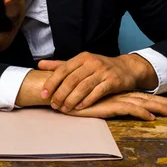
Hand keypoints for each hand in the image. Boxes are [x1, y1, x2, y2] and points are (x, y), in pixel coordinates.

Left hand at [38, 52, 157, 111]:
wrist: (126, 68)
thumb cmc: (100, 67)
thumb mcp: (81, 63)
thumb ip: (60, 65)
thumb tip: (39, 64)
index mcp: (82, 57)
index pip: (62, 69)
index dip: (51, 82)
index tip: (44, 94)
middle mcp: (92, 62)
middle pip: (72, 79)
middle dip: (60, 94)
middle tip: (54, 105)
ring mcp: (103, 71)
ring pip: (83, 87)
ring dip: (72, 99)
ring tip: (64, 109)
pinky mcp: (112, 81)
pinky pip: (97, 92)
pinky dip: (87, 100)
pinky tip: (79, 107)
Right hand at [63, 92, 166, 119]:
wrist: (60, 92)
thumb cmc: (73, 96)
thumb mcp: (90, 99)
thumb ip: (99, 98)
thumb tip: (106, 102)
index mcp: (116, 92)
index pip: (139, 95)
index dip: (155, 99)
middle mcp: (118, 94)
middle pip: (145, 97)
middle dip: (163, 103)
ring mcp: (114, 98)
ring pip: (141, 102)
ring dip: (159, 107)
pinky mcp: (108, 104)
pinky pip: (129, 108)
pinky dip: (141, 112)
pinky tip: (151, 117)